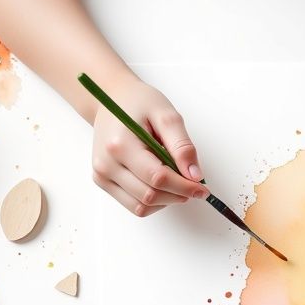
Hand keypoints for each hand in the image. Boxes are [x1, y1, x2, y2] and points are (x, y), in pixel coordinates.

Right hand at [91, 76, 207, 216]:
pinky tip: (162, 184)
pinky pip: (133, 205)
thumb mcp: (166, 115)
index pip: (157, 178)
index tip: (202, 188)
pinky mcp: (102, 181)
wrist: (110, 98)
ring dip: (166, 200)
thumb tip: (194, 176)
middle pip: (150, 196)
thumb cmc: (138, 103)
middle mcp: (106, 163)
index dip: (184, 187)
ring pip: (141, 206)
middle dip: (178, 195)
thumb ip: (182, 145)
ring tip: (177, 182)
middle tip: (194, 186)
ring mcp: (102, 175)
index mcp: (120, 144)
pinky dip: (153, 201)